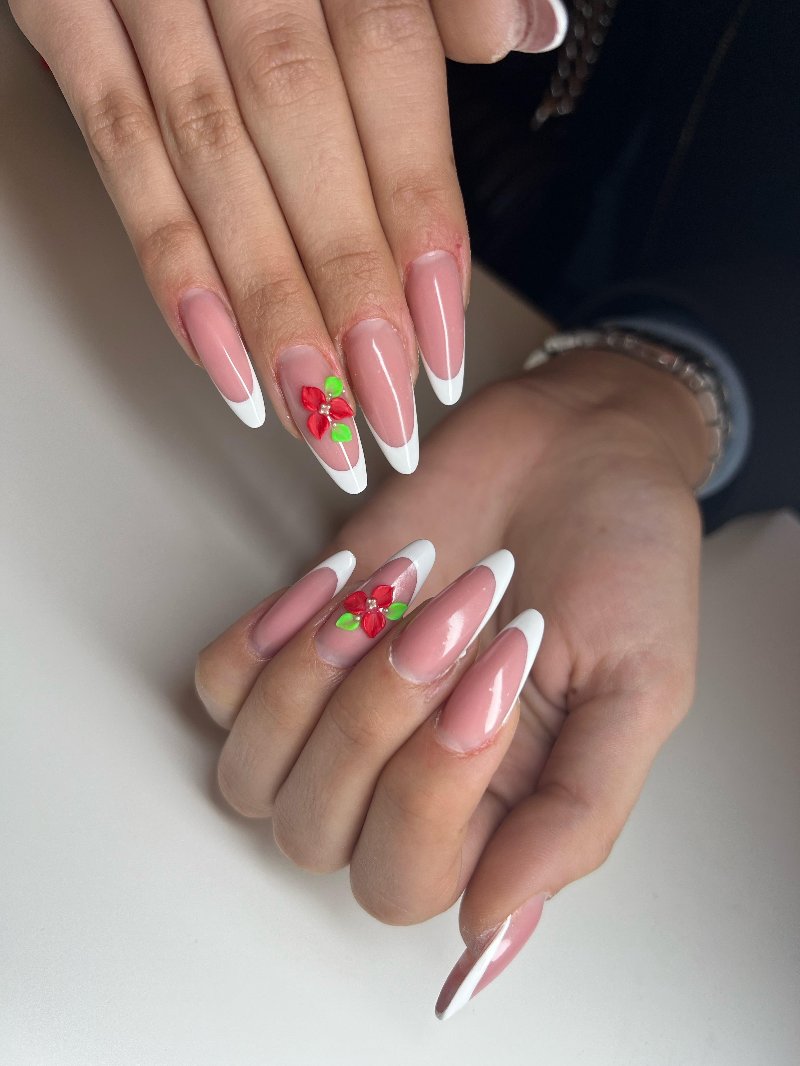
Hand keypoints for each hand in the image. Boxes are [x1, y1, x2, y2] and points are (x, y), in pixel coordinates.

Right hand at [11, 0, 565, 491]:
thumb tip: (519, 33)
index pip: (392, 86)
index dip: (419, 222)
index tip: (441, 340)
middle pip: (306, 145)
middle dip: (349, 295)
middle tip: (384, 412)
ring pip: (214, 166)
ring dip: (268, 307)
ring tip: (313, 415)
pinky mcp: (62, 6)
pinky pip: (115, 148)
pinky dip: (167, 259)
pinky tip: (216, 355)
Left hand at [195, 347, 706, 1016]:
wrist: (579, 442)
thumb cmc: (624, 559)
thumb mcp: (640, 689)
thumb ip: (578, 814)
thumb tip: (489, 927)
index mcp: (490, 814)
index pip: (405, 883)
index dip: (431, 792)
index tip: (502, 666)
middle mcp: (402, 775)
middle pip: (316, 835)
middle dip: (375, 721)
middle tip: (458, 612)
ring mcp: (341, 706)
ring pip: (252, 773)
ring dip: (313, 683)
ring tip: (405, 585)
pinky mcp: (303, 633)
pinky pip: (220, 686)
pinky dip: (262, 640)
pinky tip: (340, 579)